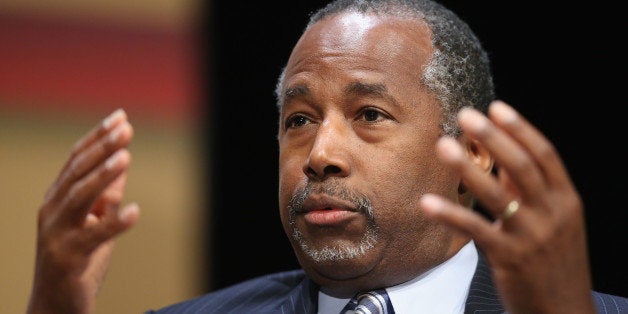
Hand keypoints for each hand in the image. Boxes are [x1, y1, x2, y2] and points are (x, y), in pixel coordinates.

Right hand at [27, 109, 139, 313]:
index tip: (121, 117)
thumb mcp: (95, 220)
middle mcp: (52, 211)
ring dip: (103, 176)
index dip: (98, 137)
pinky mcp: (67, 258)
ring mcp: (56, 234)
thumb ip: (107, 194)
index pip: (77, 160)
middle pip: (77, 172)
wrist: (56, 305)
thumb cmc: (78, 259)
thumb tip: (122, 161)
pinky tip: (135, 211)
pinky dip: (114, 223)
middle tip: (126, 128)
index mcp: (57, 198)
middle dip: (102, 148)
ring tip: (126, 157)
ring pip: (79, 198)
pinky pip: (93, 238)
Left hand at [419, 100, 594, 312]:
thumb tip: (503, 155)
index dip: (519, 128)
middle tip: (466, 115)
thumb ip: (530, 189)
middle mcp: (552, 214)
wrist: (563, 312)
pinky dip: (450, 213)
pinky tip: (427, 201)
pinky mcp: (508, 257)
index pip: (544, 154)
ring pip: (496, 194)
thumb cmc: (554, 262)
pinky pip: (475, 229)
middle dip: (493, 137)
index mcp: (566, 200)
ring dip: (467, 167)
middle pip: (521, 166)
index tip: (495, 107)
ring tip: (444, 145)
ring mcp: (530, 236)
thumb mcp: (555, 221)